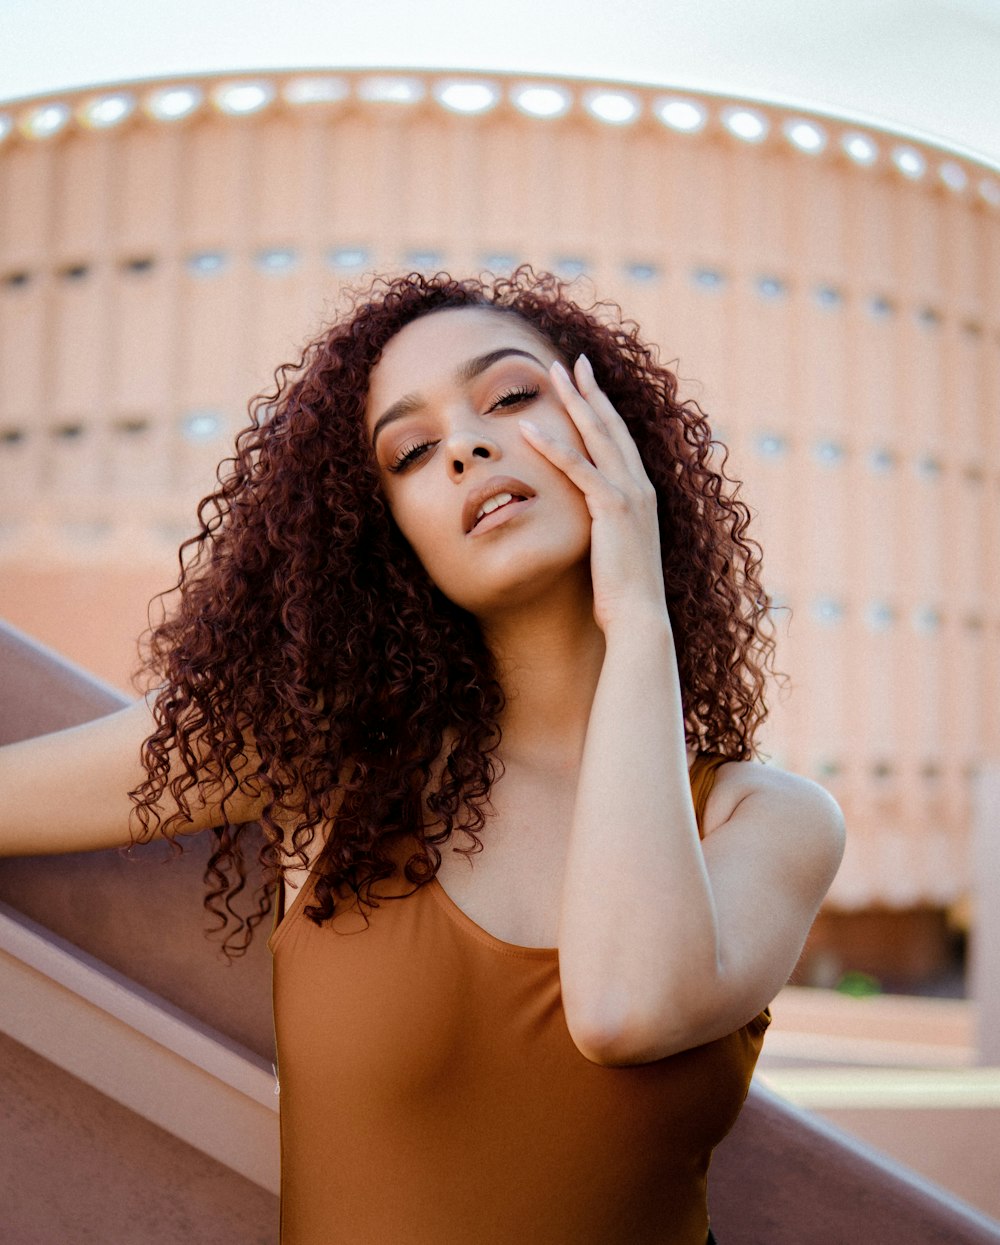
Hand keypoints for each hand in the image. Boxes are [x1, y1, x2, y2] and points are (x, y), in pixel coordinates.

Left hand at [519, 355, 668, 635]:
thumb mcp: (614, 552)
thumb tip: (589, 528)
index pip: (620, 441)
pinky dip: (552, 445)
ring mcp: (628, 494)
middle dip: (591, 390)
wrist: (639, 617)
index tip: (589, 384)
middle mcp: (640, 486)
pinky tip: (528, 426)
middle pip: (612, 426)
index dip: (604, 409)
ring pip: (597, 435)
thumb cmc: (623, 595)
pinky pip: (577, 467)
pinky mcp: (610, 508)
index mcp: (642, 494)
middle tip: (574, 361)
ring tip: (553, 373)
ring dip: (574, 401)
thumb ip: (604, 530)